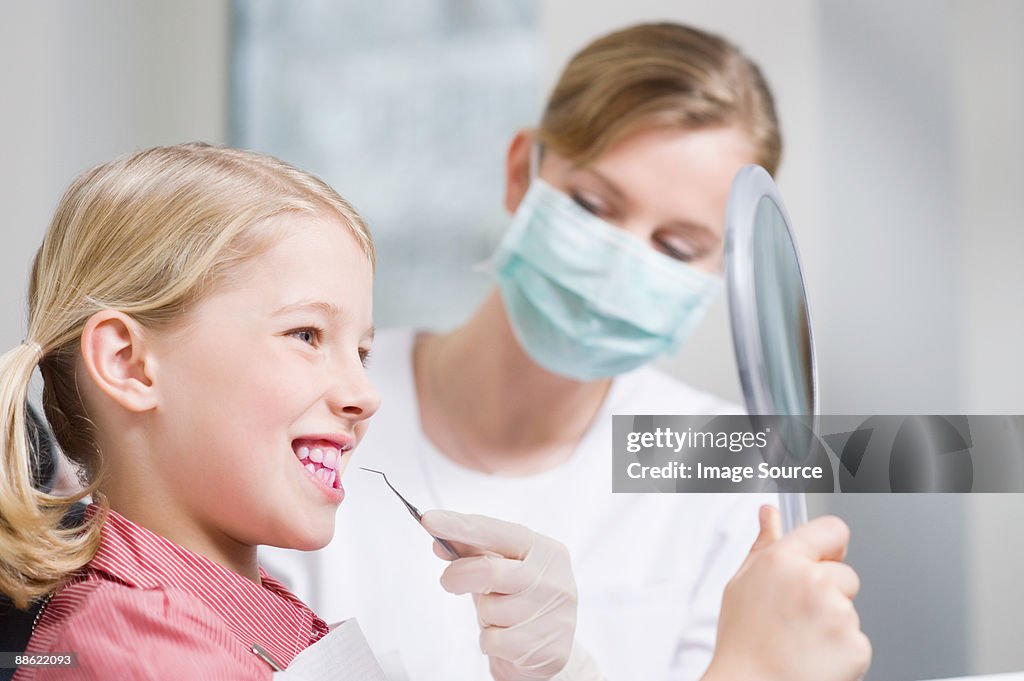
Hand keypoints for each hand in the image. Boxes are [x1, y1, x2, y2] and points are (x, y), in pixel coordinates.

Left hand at [421, 510, 600, 680]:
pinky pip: (495, 641)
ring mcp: (556, 615)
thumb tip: (440, 544)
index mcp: (546, 551)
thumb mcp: (499, 571)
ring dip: (484, 616)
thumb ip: (472, 553)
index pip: (497, 532)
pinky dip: (491, 641)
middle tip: (449, 580)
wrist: (545, 651)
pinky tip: (508, 640)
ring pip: (490, 610)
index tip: (429, 520)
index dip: (460, 526)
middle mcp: (556, 580)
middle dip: (459, 575)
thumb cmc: (519, 603)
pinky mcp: (549, 649)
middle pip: (489, 570)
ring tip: (500, 619)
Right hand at [704, 506, 870, 680]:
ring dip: (833, 624)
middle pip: (844, 574)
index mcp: (784, 561)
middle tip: (798, 618)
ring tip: (801, 642)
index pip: (832, 530)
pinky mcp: (856, 645)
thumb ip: (763, 545)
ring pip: (849, 609)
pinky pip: (857, 640)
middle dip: (829, 593)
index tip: (823, 560)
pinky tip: (814, 658)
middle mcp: (814, 581)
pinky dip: (841, 651)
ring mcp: (838, 614)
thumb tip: (769, 514)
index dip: (829, 547)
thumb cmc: (743, 642)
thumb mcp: (742, 584)